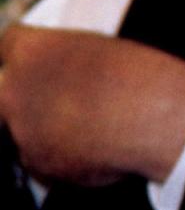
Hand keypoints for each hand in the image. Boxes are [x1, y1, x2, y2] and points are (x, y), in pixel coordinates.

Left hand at [0, 24, 184, 185]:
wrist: (145, 114)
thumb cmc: (131, 75)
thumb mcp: (96, 51)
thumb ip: (63, 62)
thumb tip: (60, 80)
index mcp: (30, 50)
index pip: (7, 46)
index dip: (21, 58)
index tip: (34, 65)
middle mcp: (14, 88)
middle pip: (5, 95)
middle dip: (25, 102)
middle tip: (58, 106)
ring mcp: (22, 129)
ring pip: (24, 132)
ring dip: (46, 133)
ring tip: (90, 130)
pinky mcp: (36, 163)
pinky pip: (42, 161)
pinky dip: (61, 159)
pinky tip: (94, 150)